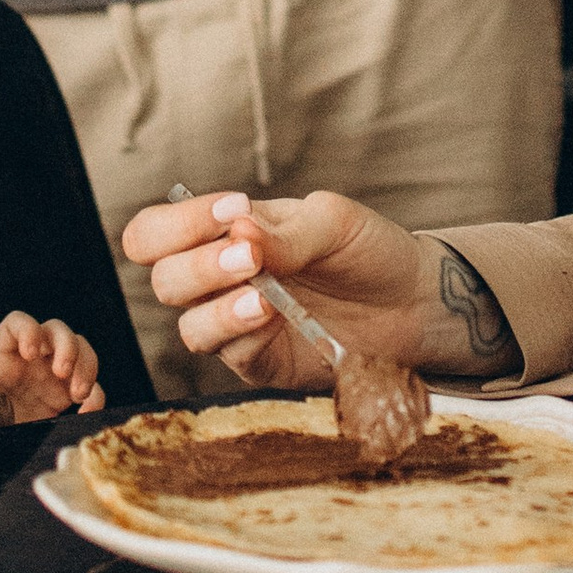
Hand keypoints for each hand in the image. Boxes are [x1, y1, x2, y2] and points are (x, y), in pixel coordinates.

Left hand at [0, 313, 99, 436]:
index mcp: (1, 357)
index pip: (16, 324)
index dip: (27, 329)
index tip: (30, 353)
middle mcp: (29, 360)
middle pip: (56, 330)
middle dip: (66, 346)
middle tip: (63, 372)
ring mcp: (50, 375)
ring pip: (80, 350)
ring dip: (87, 366)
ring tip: (79, 395)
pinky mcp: (64, 396)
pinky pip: (90, 385)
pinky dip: (96, 395)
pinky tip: (86, 412)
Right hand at [120, 185, 444, 384]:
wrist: (413, 302)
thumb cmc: (368, 251)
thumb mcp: (333, 223)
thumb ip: (284, 231)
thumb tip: (236, 231)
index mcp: (225, 233)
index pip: (158, 230)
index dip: (178, 222)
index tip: (232, 210)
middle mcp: (219, 279)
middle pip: (162, 277)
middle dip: (197, 265)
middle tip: (248, 256)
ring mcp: (235, 323)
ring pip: (186, 323)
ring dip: (216, 305)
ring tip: (261, 294)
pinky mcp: (257, 361)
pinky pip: (226, 353)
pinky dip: (241, 331)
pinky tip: (270, 313)